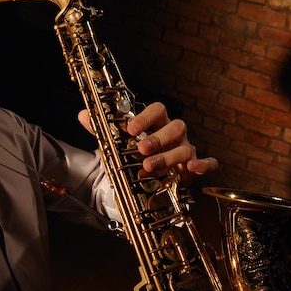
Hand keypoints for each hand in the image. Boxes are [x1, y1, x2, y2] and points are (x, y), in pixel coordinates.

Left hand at [78, 102, 219, 177]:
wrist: (150, 180)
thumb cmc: (138, 156)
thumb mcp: (119, 144)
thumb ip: (102, 130)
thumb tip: (83, 115)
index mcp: (158, 123)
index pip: (158, 110)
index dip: (146, 117)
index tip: (131, 128)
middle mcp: (175, 134)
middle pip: (175, 126)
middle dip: (157, 138)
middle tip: (141, 149)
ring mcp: (187, 149)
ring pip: (185, 148)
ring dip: (168, 156)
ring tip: (149, 166)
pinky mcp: (195, 166)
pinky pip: (207, 163)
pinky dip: (204, 164)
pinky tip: (192, 168)